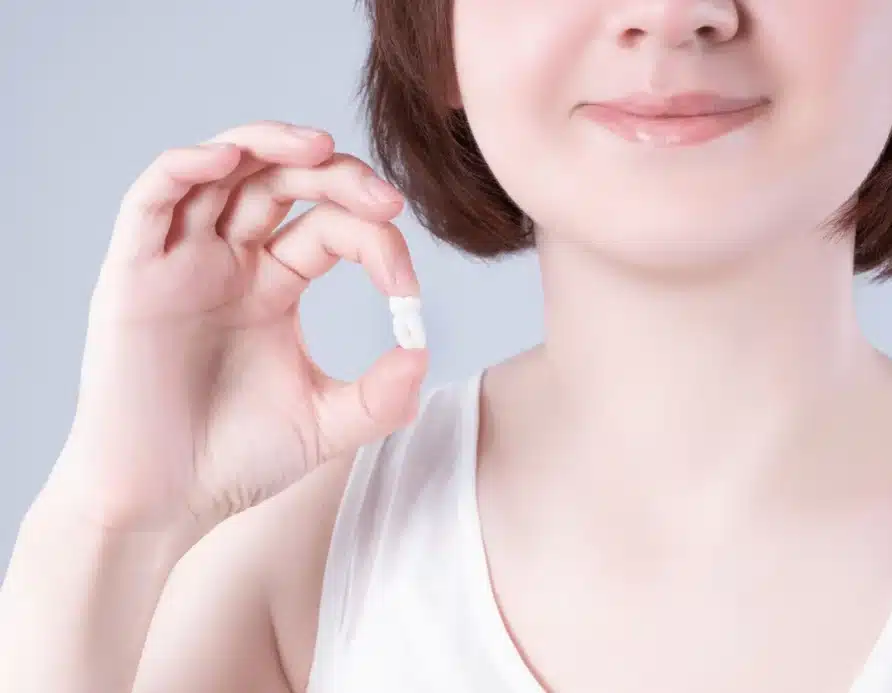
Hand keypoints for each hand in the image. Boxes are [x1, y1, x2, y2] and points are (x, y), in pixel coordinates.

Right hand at [48, 120, 427, 535]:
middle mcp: (230, 262)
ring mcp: (182, 262)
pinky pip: (153, 200)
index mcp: (275, 285)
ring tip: (321, 145)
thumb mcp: (324, 425)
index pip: (332, 229)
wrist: (162, 505)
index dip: (378, 242)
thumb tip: (422, 351)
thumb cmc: (234, 462)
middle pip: (284, 182)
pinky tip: (228, 159)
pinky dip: (187, 166)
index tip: (407, 289)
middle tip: (388, 199)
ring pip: (222, 171)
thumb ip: (380, 396)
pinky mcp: (134, 274)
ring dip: (269, 144)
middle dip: (339, 177)